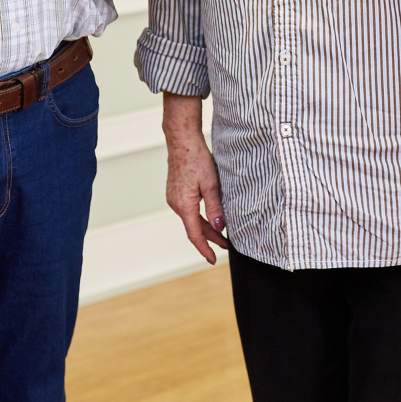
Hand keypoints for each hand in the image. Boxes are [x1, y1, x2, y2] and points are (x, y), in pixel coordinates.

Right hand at [162, 95, 226, 265]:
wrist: (182, 141)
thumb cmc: (196, 159)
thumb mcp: (211, 184)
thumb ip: (215, 207)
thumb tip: (220, 227)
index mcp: (184, 205)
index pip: (195, 235)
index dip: (205, 249)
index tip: (212, 260)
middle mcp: (176, 204)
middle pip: (195, 228)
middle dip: (210, 238)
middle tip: (226, 245)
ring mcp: (174, 198)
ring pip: (192, 219)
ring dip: (206, 226)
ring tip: (222, 232)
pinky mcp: (176, 192)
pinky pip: (189, 210)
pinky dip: (199, 216)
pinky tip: (210, 216)